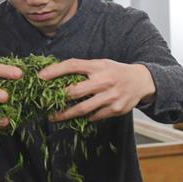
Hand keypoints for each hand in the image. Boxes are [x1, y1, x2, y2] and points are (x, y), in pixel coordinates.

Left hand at [38, 58, 155, 121]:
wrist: (141, 81)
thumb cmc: (116, 72)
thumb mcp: (101, 64)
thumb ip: (83, 69)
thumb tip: (56, 73)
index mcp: (98, 66)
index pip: (73, 65)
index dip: (55, 70)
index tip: (40, 77)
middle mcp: (104, 81)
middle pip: (75, 91)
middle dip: (58, 98)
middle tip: (43, 103)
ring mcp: (111, 96)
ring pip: (83, 109)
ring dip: (66, 114)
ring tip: (53, 117)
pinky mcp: (116, 109)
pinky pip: (95, 116)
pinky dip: (85, 117)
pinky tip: (78, 117)